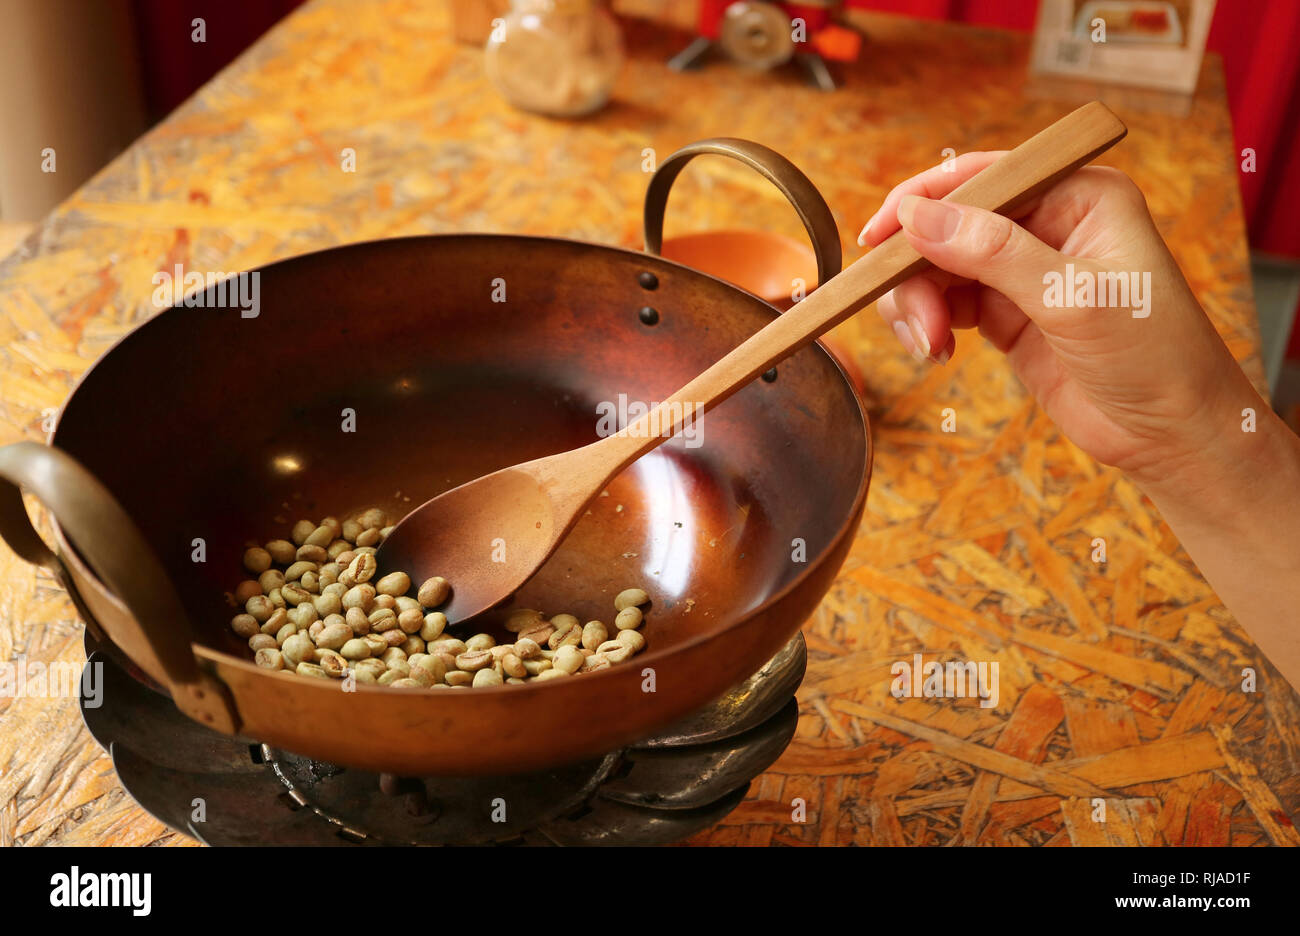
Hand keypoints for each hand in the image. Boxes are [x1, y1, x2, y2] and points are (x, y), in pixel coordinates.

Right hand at [860, 153, 1255, 485]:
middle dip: (918, 271)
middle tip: (915, 320)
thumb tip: (917, 217)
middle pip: (949, 224)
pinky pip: (946, 303)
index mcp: (1078, 194)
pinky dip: (928, 324)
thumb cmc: (1153, 355)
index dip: (922, 201)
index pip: (983, 177)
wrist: (1173, 434)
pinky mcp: (1008, 315)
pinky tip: (935, 350)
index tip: (877, 238)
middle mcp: (1048, 223)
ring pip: (938, 267)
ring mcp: (1024, 270)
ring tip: (929, 345)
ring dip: (917, 303)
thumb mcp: (1072, 298)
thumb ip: (992, 253)